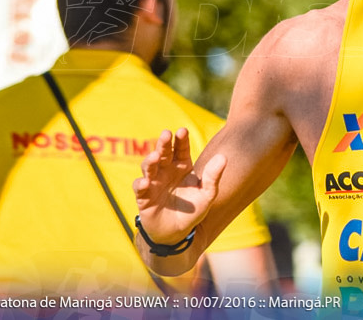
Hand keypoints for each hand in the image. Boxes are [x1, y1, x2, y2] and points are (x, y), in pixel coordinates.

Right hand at [132, 128, 224, 244]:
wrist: (177, 233)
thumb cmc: (193, 210)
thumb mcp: (207, 194)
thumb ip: (214, 176)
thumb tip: (223, 157)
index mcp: (182, 166)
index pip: (181, 148)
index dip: (181, 139)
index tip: (182, 131)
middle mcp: (166, 171)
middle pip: (163, 153)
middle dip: (164, 143)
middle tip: (166, 134)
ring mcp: (154, 183)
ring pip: (148, 167)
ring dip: (150, 161)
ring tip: (155, 156)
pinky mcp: (144, 197)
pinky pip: (140, 188)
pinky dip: (140, 184)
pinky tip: (144, 183)